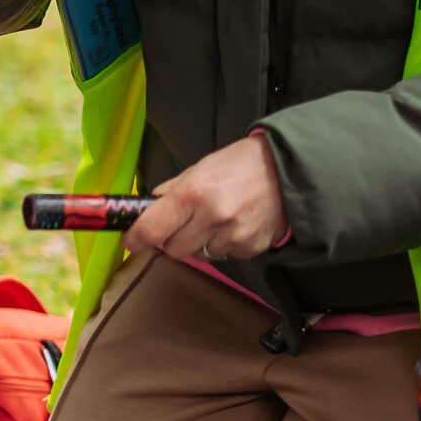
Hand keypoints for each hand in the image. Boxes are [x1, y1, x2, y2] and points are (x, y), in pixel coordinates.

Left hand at [123, 134, 287, 261]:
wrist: (289, 170)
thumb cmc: (240, 164)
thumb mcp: (199, 169)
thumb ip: (171, 192)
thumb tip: (147, 210)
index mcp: (192, 194)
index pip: (151, 230)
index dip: (135, 239)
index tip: (132, 240)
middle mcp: (212, 217)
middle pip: (173, 250)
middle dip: (172, 239)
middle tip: (182, 224)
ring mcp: (233, 235)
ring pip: (200, 255)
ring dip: (200, 243)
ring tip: (216, 220)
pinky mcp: (251, 248)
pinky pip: (225, 255)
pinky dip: (224, 244)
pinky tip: (235, 224)